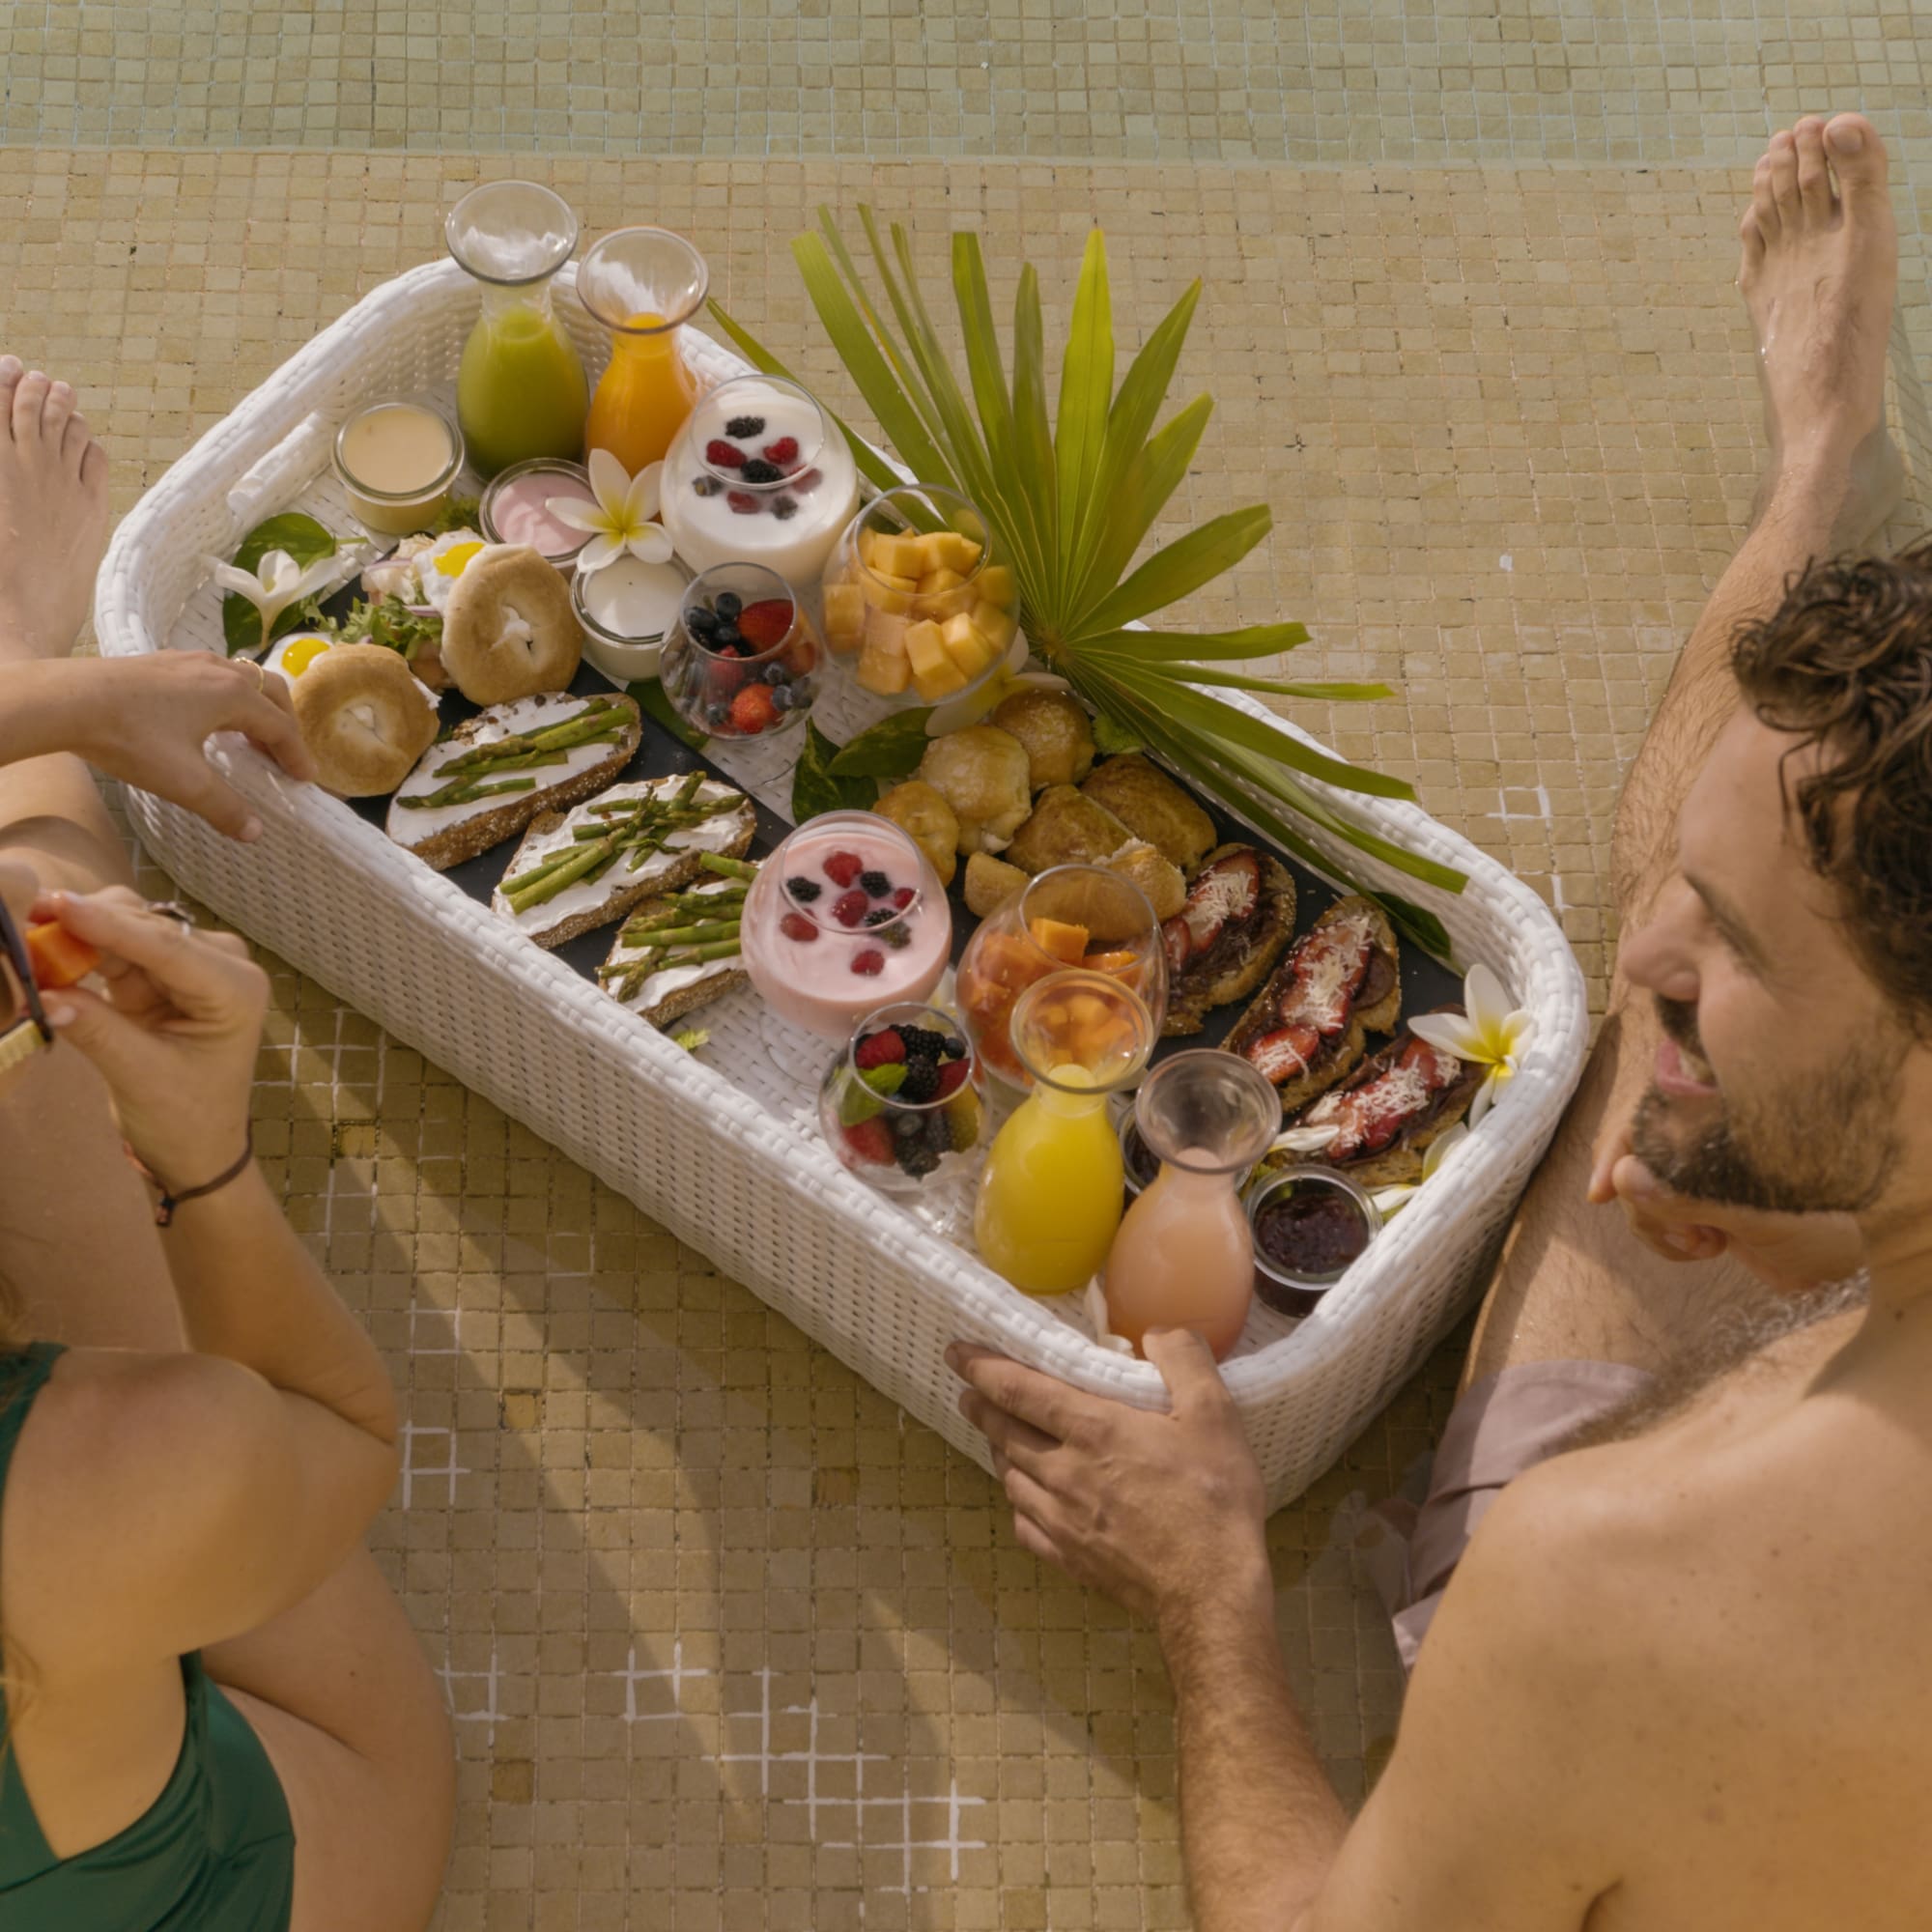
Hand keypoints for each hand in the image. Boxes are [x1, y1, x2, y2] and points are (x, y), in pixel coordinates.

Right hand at [33, 888, 265, 1181]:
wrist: (195, 1145)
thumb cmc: (185, 1118)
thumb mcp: (140, 1077)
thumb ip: (96, 1030)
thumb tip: (45, 992)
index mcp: (236, 989)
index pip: (167, 947)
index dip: (110, 924)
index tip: (61, 904)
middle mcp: (221, 966)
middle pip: (145, 927)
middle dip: (85, 923)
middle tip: (25, 920)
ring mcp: (188, 966)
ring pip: (124, 929)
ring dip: (75, 932)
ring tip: (28, 936)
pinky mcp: (157, 974)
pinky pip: (111, 950)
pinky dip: (77, 950)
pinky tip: (42, 950)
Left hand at [70, 653, 314, 840]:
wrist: (68, 701)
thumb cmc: (132, 738)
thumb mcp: (184, 782)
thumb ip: (225, 808)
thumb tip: (256, 831)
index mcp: (233, 695)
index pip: (280, 726)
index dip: (296, 755)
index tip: (305, 779)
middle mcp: (218, 670)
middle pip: (269, 690)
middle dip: (284, 722)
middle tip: (285, 754)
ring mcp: (188, 661)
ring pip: (239, 678)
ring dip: (255, 706)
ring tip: (250, 735)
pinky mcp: (162, 662)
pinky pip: (211, 675)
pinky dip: (226, 696)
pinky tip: (206, 717)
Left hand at [947, 1332, 1271, 1631]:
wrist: (1211, 1591)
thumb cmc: (1213, 1498)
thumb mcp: (1214, 1414)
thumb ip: (1183, 1360)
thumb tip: (1157, 1332)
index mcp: (1093, 1430)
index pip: (1021, 1390)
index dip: (984, 1368)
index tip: (957, 1353)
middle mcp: (1064, 1472)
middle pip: (1005, 1432)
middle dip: (982, 1407)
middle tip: (969, 1391)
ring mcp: (1062, 1520)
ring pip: (1011, 1477)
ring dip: (999, 1451)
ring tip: (997, 1437)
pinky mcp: (1070, 1558)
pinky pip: (1026, 1525)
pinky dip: (1018, 1503)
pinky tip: (1025, 1501)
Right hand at [1588, 1120, 1864, 1293]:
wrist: (1844, 1258)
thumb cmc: (1823, 1221)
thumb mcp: (1762, 1209)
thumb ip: (1693, 1192)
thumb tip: (1624, 1179)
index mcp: (1716, 1115)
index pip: (1648, 1112)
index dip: (1617, 1148)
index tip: (1600, 1194)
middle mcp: (1697, 1132)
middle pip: (1631, 1156)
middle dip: (1646, 1203)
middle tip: (1691, 1237)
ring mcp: (1693, 1168)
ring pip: (1636, 1190)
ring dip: (1658, 1225)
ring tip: (1707, 1245)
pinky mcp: (1693, 1200)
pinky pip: (1651, 1215)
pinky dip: (1666, 1237)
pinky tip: (1706, 1247)